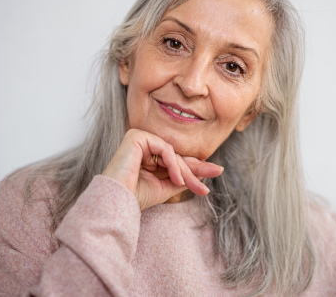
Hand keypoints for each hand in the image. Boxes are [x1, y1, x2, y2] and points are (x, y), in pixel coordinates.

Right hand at [102, 129, 223, 210]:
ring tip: (190, 185)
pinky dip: (173, 164)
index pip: (176, 160)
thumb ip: (183, 178)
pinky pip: (164, 148)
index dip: (196, 167)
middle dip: (194, 171)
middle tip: (213, 177)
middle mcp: (144, 145)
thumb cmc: (137, 196)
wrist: (118, 201)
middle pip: (176, 156)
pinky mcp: (137, 136)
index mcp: (148, 156)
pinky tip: (176, 179)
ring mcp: (140, 139)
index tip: (217, 170)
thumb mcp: (166, 187)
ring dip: (184, 170)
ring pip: (173, 152)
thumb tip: (204, 172)